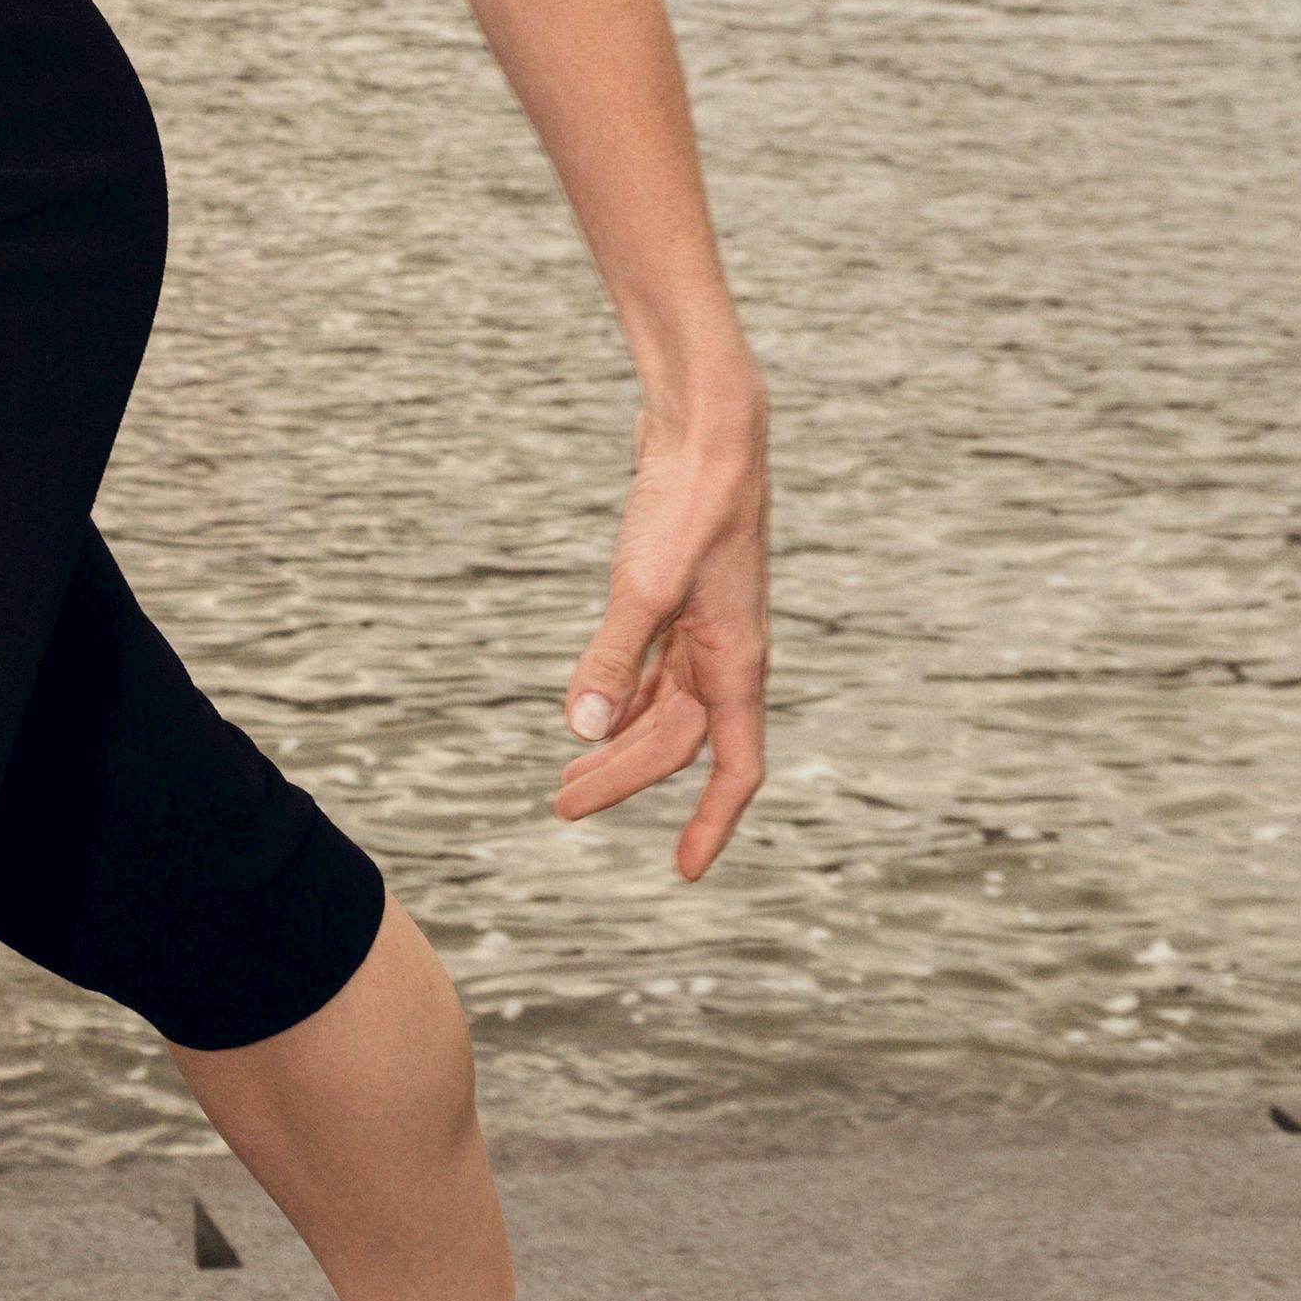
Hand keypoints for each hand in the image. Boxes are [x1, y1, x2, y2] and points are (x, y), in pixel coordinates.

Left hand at [542, 402, 767, 882]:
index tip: (684, 870)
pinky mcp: (676, 599)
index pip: (735, 765)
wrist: (707, 429)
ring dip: (617, 743)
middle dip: (624, 779)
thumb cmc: (690, 501)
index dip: (714, 822)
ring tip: (567, 777)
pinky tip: (589, 712)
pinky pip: (652, 670)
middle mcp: (727, 652)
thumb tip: (583, 730)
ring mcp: (703, 626)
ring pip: (661, 707)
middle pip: (677, 741)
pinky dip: (620, 695)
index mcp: (738, 660)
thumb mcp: (645, 584)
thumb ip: (613, 656)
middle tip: (563, 808)